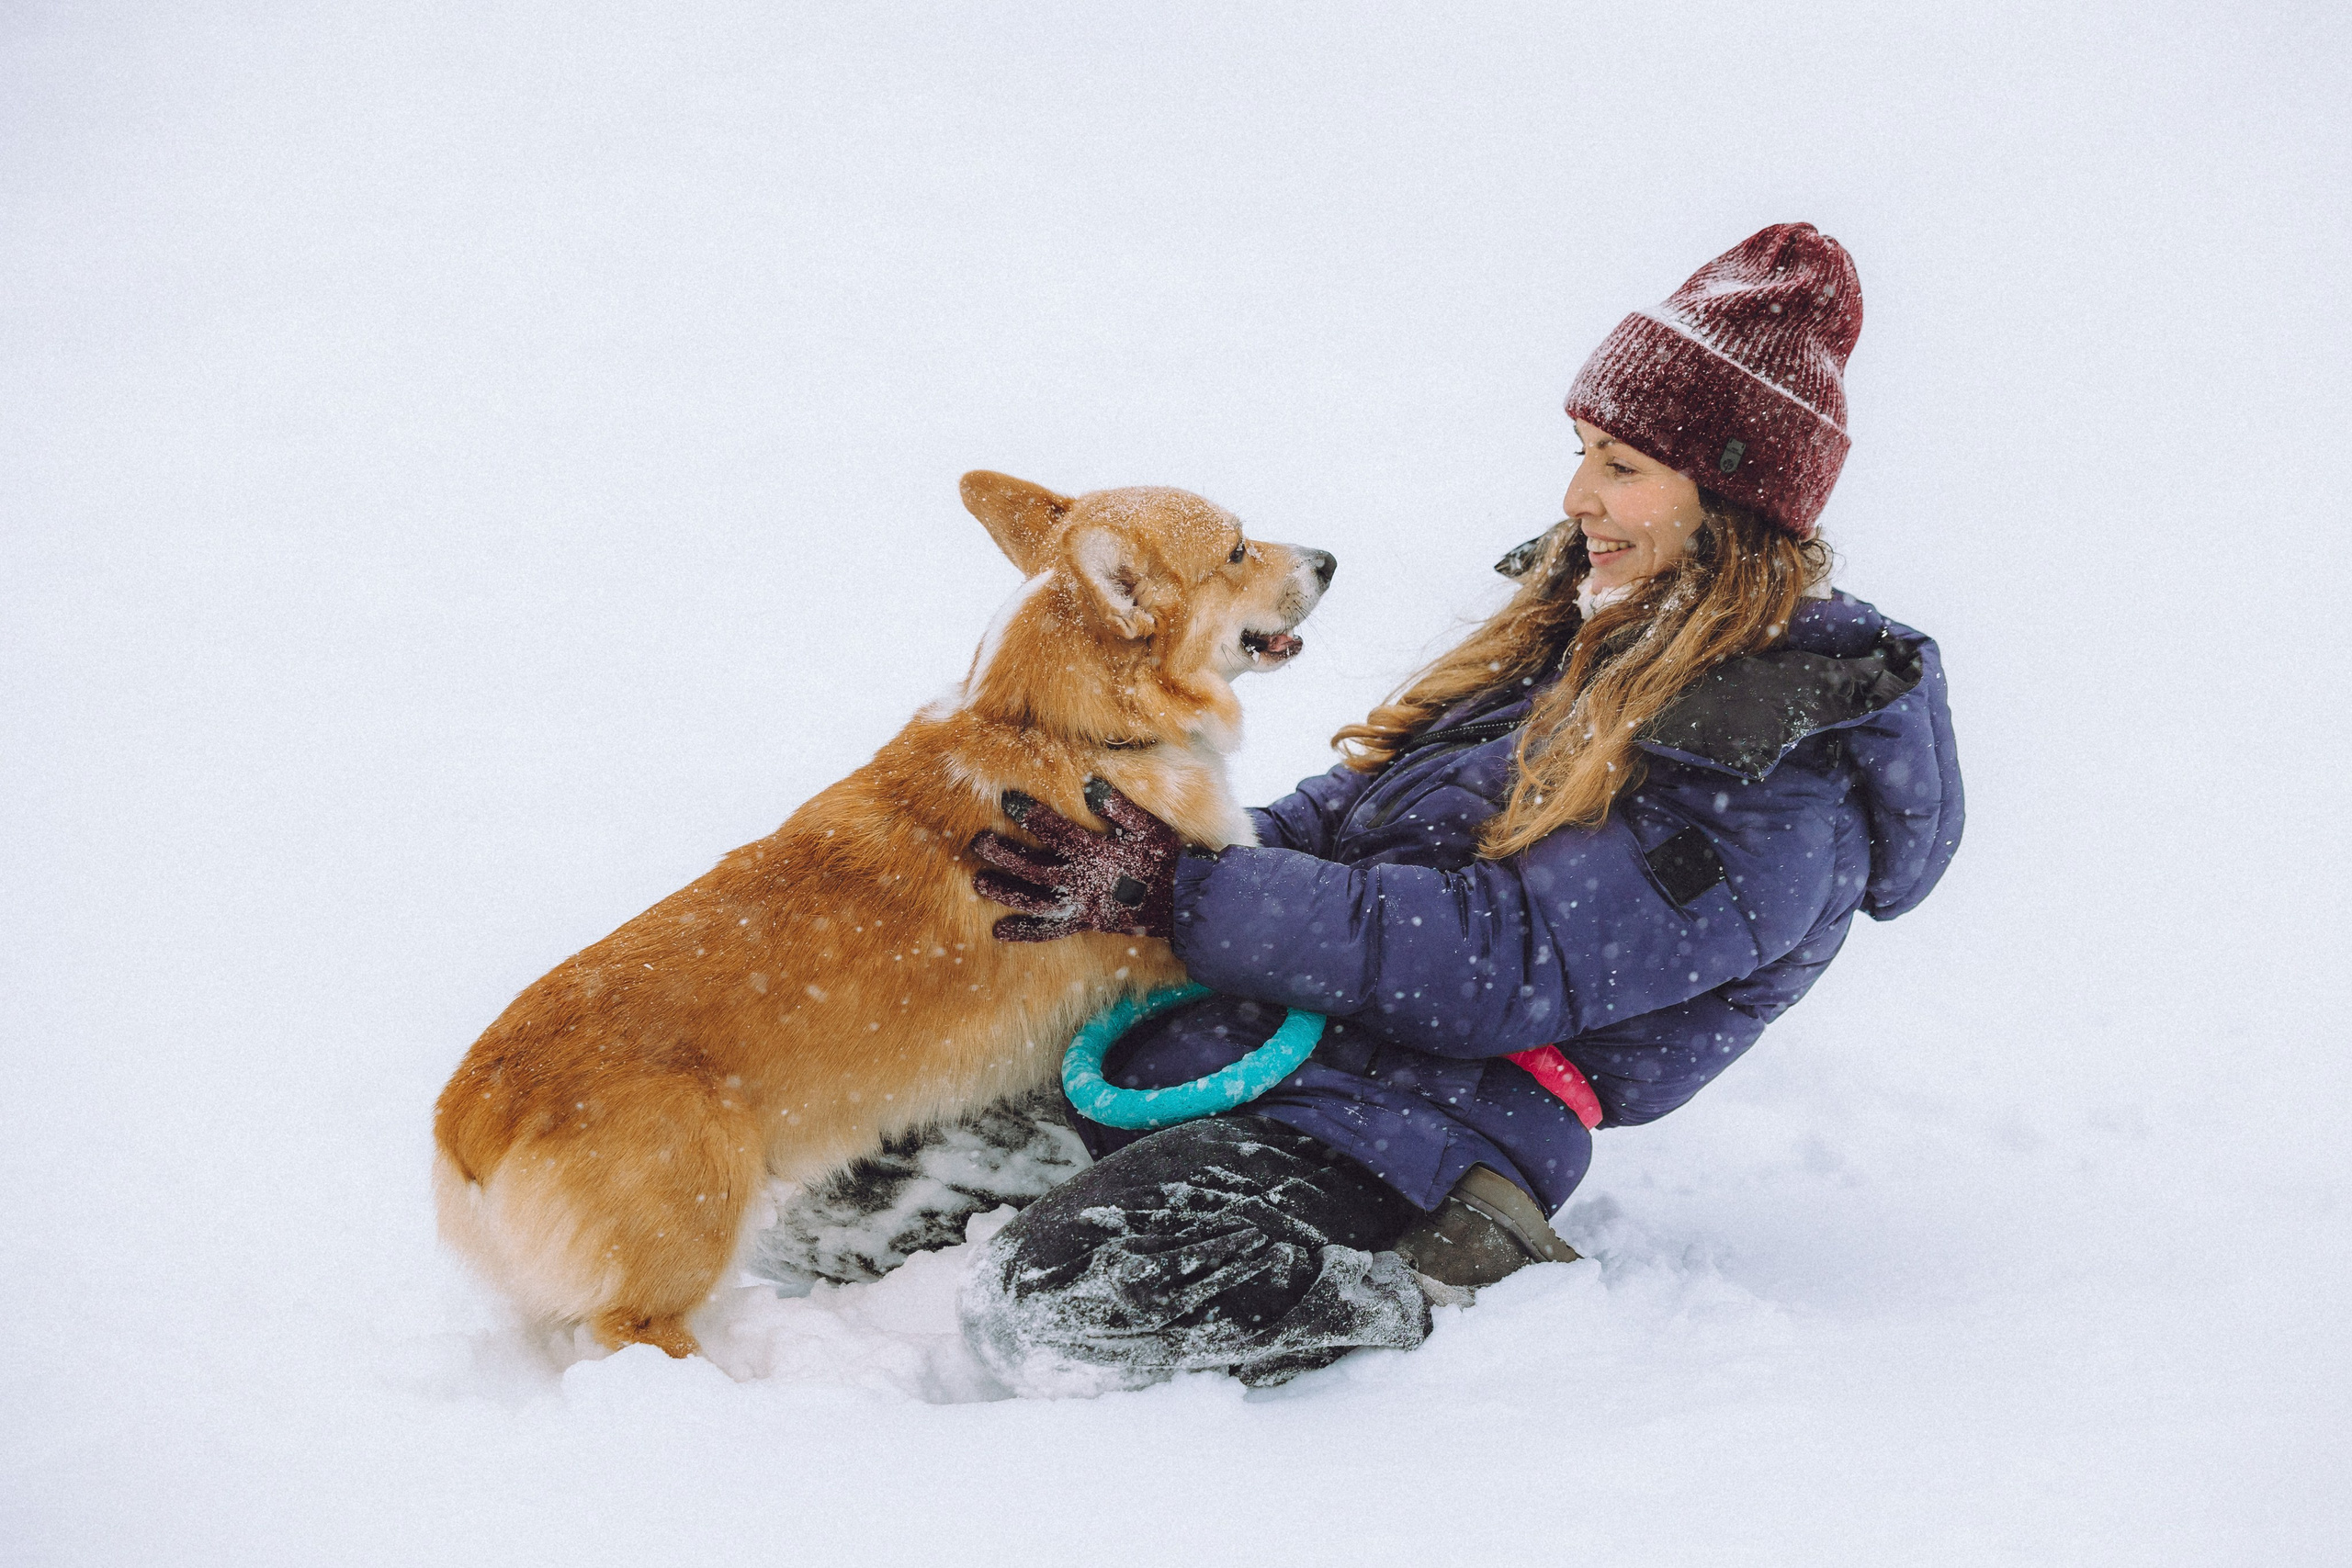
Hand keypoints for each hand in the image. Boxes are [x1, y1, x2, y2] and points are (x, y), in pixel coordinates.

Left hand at [969, 779, 1182, 941]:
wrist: (1181, 901)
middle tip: (977, 843)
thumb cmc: (1164, 858)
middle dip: (1003, 853)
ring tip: (979, 882)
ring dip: (1005, 890)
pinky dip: (1025, 931)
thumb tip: (1090, 785)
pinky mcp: (1084, 921)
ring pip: (1033, 898)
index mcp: (1093, 851)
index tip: (1006, 800)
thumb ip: (1117, 806)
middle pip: (1032, 866)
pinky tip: (1000, 932)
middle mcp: (1080, 879)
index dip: (1028, 813)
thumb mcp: (1146, 825)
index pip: (1053, 829)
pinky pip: (1050, 930)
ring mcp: (1080, 904)